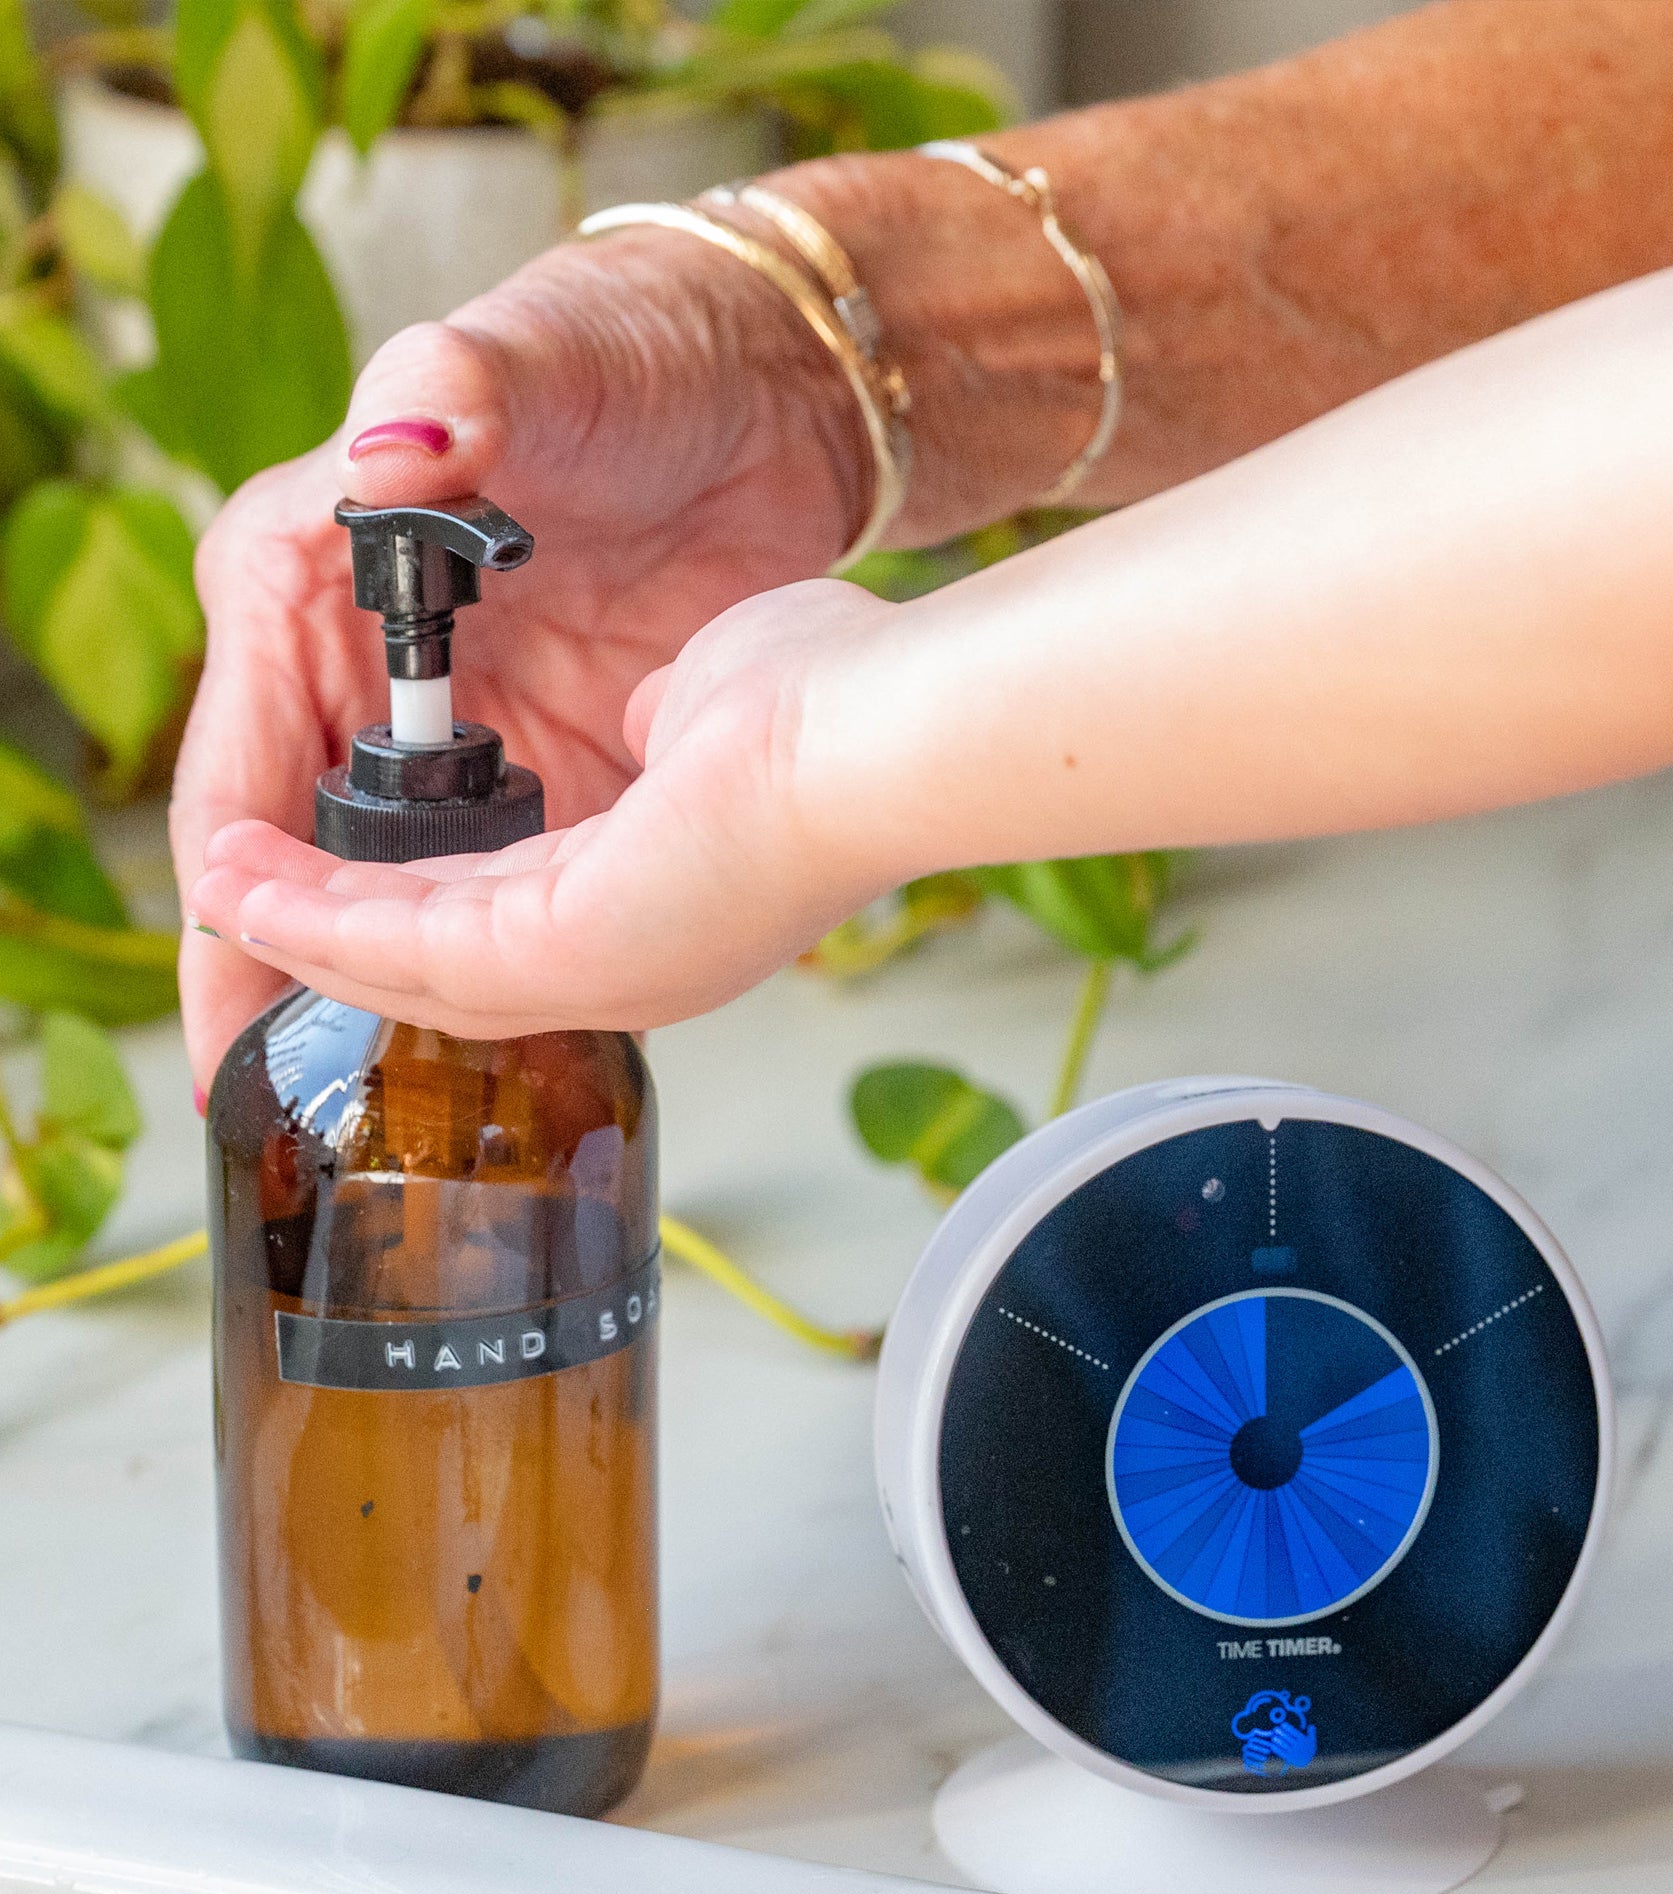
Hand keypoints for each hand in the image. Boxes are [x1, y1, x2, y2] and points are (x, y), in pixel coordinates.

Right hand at [170, 226, 865, 1084]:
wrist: (761, 391)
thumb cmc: (626, 355)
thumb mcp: (532, 361)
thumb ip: (456, 398)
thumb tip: (394, 456)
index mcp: (304, 579)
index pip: (239, 769)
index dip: (236, 891)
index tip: (237, 996)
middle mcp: (360, 667)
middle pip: (297, 856)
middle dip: (277, 970)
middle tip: (264, 1085)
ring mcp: (458, 724)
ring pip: (392, 883)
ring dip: (373, 976)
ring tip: (343, 1084)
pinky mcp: (545, 755)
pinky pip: (491, 873)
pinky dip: (474, 938)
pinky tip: (473, 1011)